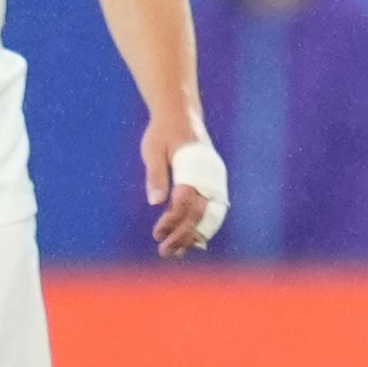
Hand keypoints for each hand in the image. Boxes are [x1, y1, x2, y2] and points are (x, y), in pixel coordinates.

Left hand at [144, 118, 227, 258]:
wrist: (181, 114)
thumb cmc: (163, 131)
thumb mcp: (153, 149)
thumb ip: (156, 175)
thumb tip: (155, 203)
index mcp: (193, 166)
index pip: (184, 202)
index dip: (171, 221)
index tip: (157, 234)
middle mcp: (209, 175)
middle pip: (198, 213)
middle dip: (183, 236)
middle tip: (165, 252)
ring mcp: (215, 179)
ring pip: (208, 214)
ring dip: (193, 235)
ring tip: (176, 253)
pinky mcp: (214, 182)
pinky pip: (212, 209)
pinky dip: (203, 226)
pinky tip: (190, 240)